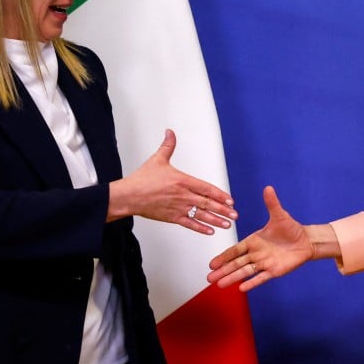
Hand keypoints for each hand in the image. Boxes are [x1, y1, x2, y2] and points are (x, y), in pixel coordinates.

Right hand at [108, 129, 237, 232]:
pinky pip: (189, 224)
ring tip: (227, 224)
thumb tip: (170, 132)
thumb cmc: (142, 180)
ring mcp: (178, 207)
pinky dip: (200, 228)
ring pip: (201, 215)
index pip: (206, 188)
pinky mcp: (171, 217)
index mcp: (183, 181)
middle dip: (223, 210)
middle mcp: (183, 195)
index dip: (220, 194)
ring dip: (216, 220)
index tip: (230, 200)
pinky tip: (210, 231)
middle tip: (234, 215)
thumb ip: (168, 146)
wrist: (129, 196)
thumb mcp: (158, 159)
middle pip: (207, 203)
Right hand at [207, 186, 316, 291]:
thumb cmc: (291, 228)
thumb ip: (272, 203)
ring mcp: (264, 263)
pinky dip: (252, 283)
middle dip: (222, 270)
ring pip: (244, 272)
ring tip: (219, 284)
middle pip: (236, 263)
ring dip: (232, 278)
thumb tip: (268, 188)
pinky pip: (261, 278)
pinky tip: (241, 288)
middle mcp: (256, 253)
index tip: (212, 263)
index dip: (223, 257)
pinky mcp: (274, 271)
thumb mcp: (280, 215)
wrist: (306, 241)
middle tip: (209, 278)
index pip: (235, 250)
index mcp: (254, 241)